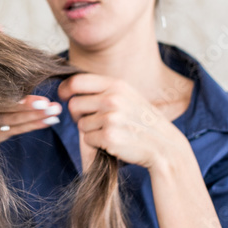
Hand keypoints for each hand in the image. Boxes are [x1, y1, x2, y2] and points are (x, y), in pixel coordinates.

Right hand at [0, 96, 62, 143]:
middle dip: (33, 110)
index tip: (43, 101)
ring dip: (36, 118)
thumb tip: (18, 72)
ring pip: (14, 121)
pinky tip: (49, 121)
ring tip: (55, 113)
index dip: (23, 103)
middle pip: (9, 112)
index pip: (2, 100)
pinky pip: (15, 130)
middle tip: (54, 107)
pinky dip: (32, 125)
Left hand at [58, 73, 182, 169]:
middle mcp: (113, 99)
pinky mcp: (109, 137)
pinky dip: (95, 143)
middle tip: (91, 121)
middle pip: (74, 105)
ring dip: (90, 131)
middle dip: (77, 115)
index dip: (65, 89)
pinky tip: (112, 141)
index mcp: (117, 85)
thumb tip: (70, 87)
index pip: (77, 81)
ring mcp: (111, 118)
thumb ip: (103, 90)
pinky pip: (87, 139)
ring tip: (110, 131)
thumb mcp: (127, 96)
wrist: (164, 146)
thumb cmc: (141, 121)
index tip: (63, 95)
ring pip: (80, 124)